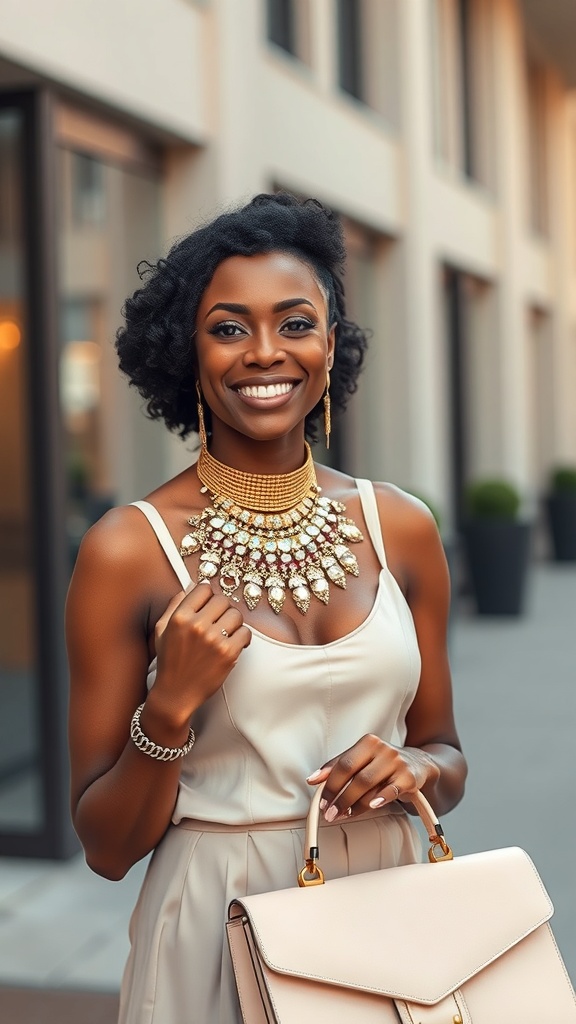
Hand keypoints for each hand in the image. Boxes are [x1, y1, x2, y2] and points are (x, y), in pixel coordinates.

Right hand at [153, 583, 251, 718]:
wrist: (175, 694)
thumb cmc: (169, 661)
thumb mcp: (162, 630)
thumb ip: (174, 606)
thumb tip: (189, 587)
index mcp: (179, 617)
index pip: (203, 588)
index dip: (208, 596)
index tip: (209, 605)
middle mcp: (196, 626)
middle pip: (222, 600)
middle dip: (222, 609)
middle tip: (219, 621)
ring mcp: (213, 640)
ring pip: (236, 614)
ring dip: (234, 623)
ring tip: (227, 633)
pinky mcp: (228, 654)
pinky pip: (245, 632)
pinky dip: (243, 637)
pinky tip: (235, 643)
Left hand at [307, 734, 439, 821]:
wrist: (418, 764)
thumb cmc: (383, 764)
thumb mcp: (362, 760)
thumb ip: (338, 767)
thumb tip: (312, 780)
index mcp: (368, 742)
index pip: (343, 764)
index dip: (329, 784)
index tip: (321, 801)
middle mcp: (383, 749)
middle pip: (355, 776)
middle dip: (339, 797)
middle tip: (330, 813)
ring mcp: (397, 762)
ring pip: (370, 785)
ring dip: (354, 804)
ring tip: (345, 814)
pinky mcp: (409, 777)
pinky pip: (391, 791)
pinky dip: (379, 799)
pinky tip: (371, 807)